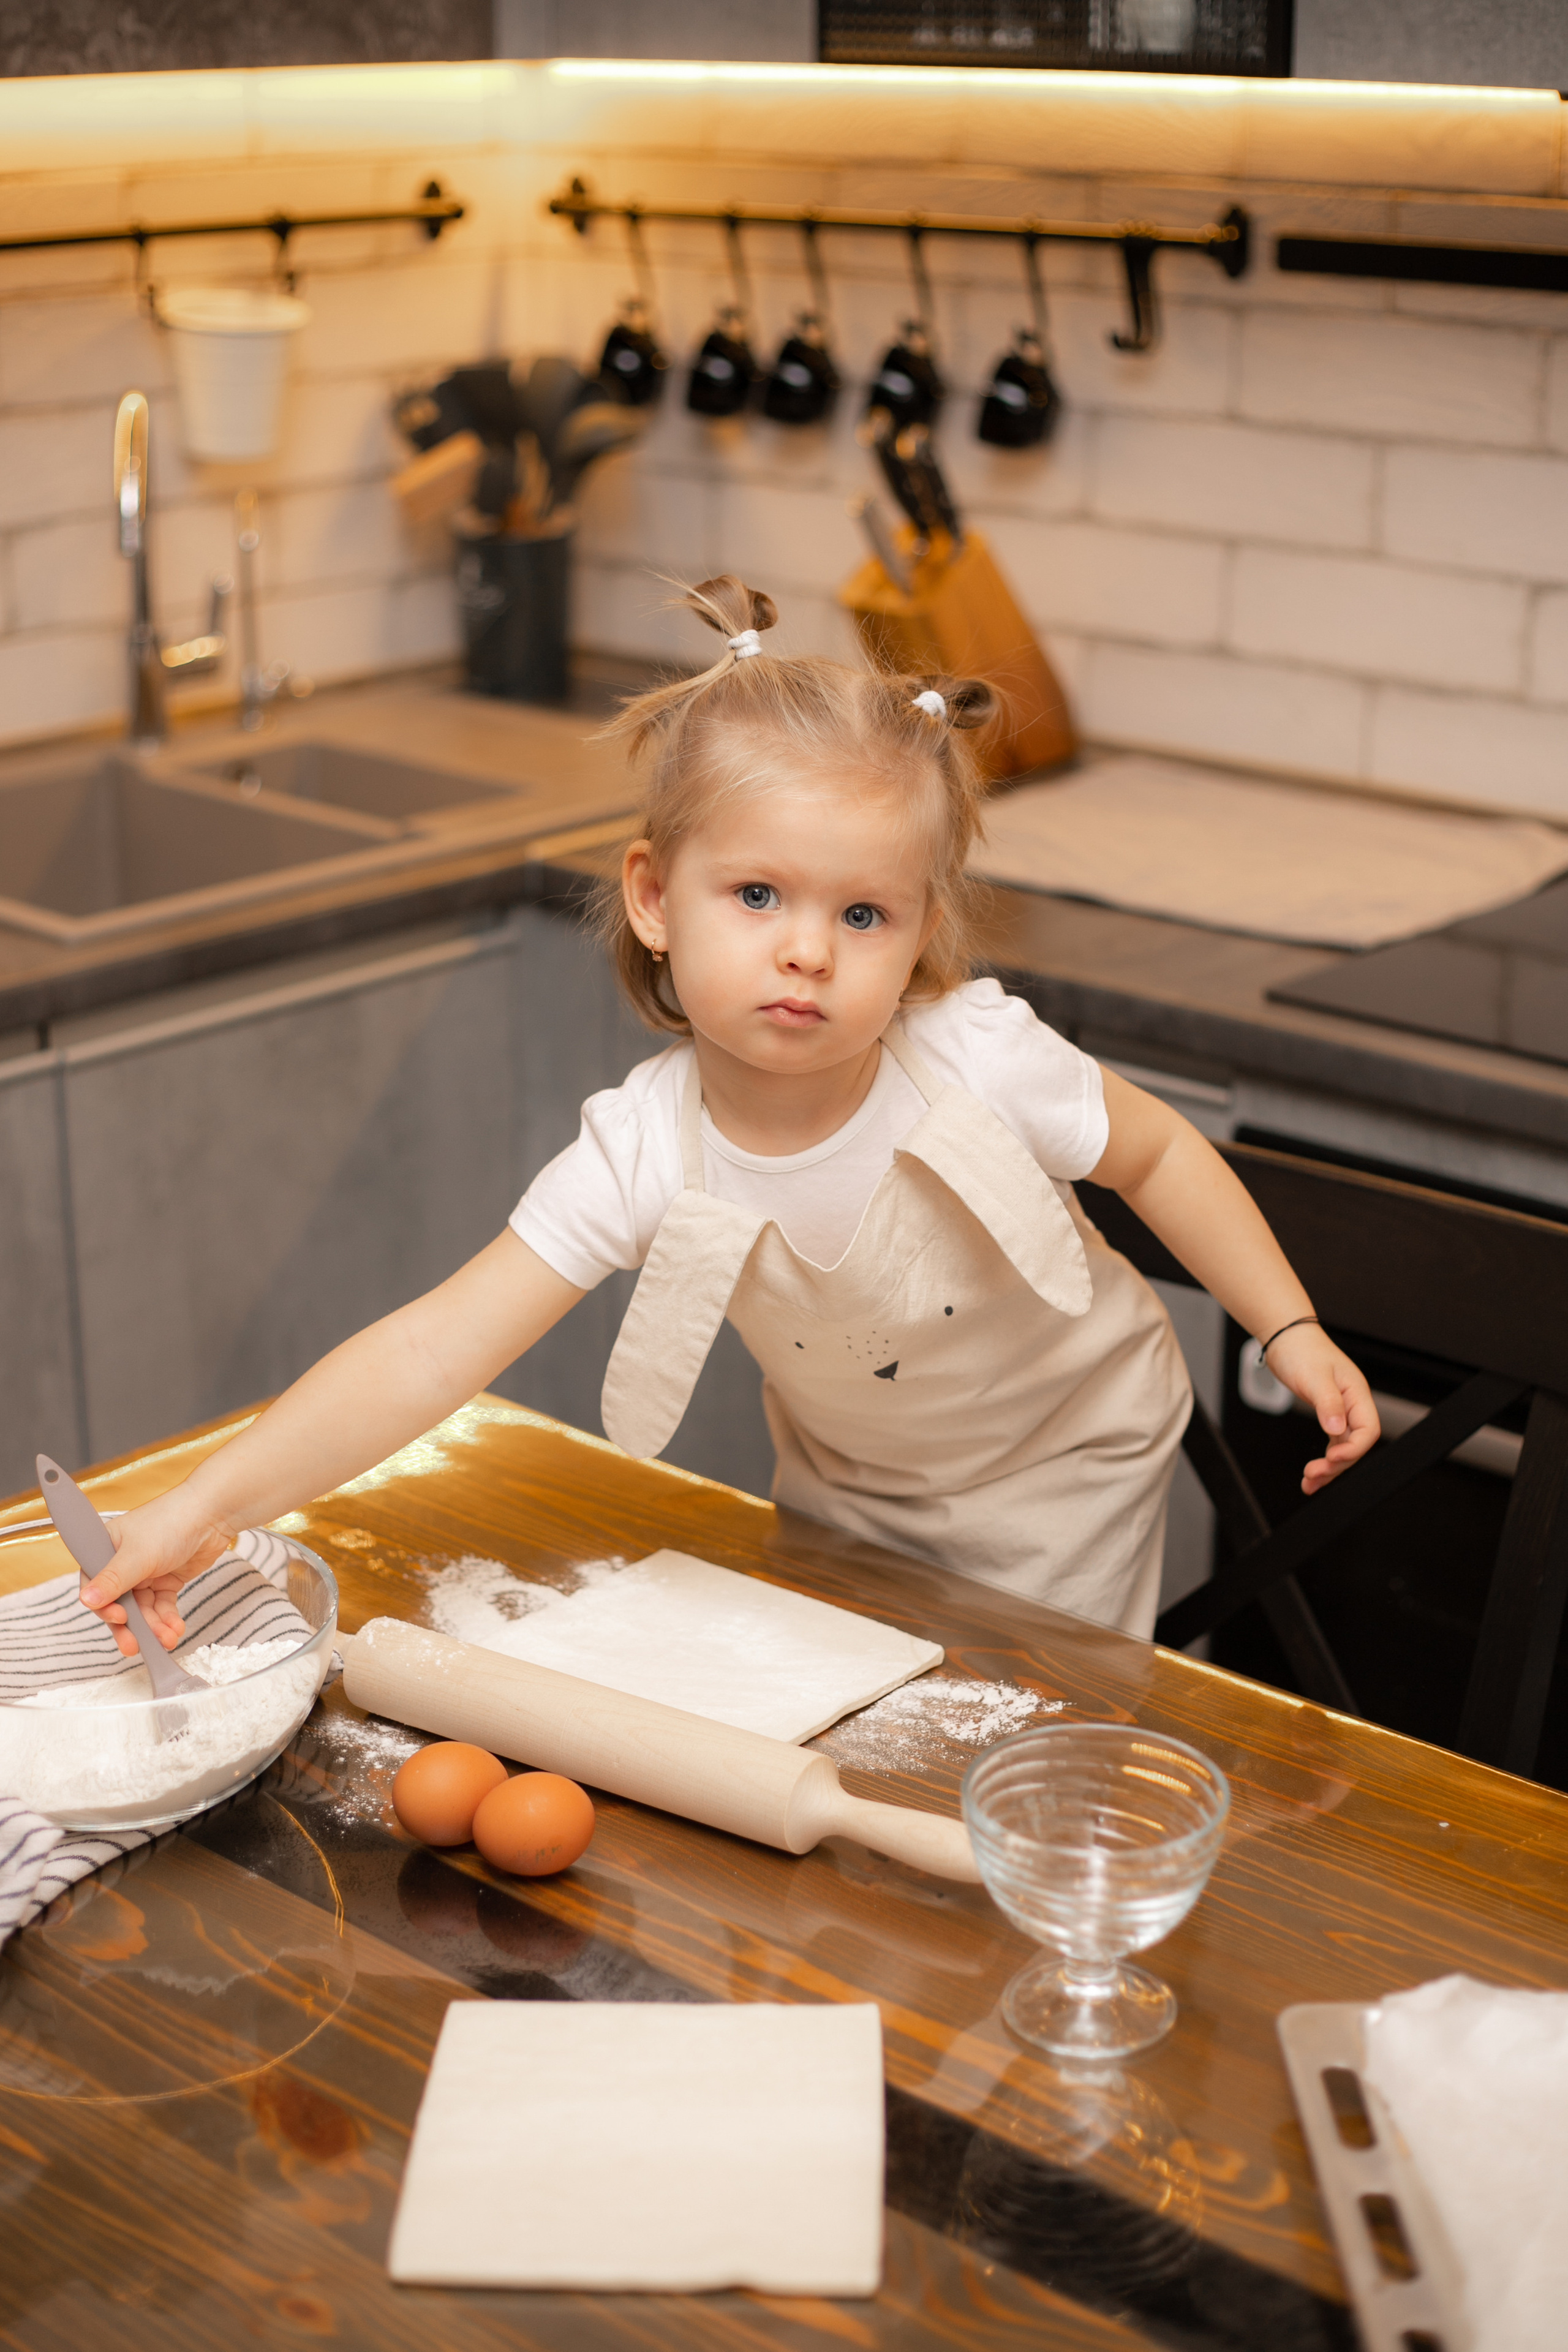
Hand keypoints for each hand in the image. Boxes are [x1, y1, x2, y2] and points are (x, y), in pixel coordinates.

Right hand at [77, 1484, 236, 1658]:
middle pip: (118, 1602)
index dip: (103, 1605)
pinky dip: (167, 1620)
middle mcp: (123, 1562)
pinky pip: (162, 1607)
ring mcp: (146, 1572)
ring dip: (153, 1627)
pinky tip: (174, 1630)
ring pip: (142, 1609)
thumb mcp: (138, 1554)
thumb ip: (114, 1581)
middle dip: (128, 1626)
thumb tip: (86, 1601)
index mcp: (106, 1547)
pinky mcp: (167, 1580)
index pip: (94, 1584)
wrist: (214, 1514)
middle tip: (134, 1646)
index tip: (119, 1618)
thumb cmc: (172, 1522)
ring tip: (166, 1640)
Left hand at [1263, 1325, 1380, 1495]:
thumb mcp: (1314, 1377)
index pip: (1368, 1430)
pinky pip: (1331, 1444)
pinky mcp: (1326, 1415)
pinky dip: (1322, 1461)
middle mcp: (1352, 1405)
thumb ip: (1328, 1404)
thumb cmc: (1302, 1351)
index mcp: (1357, 1394)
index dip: (1354, 1449)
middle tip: (1313, 1475)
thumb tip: (1337, 1429)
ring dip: (1329, 1468)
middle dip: (1337, 1464)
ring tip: (1309, 1483)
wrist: (1285, 1339)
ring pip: (1342, 1448)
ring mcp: (1340, 1412)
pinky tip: (1311, 1475)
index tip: (1332, 1459)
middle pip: (1355, 1445)